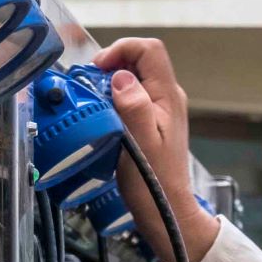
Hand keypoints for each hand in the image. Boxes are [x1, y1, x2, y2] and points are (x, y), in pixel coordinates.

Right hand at [93, 37, 222, 261]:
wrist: (166, 211)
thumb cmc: (152, 182)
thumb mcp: (140, 143)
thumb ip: (133, 106)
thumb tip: (121, 77)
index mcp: (168, 96)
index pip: (149, 49)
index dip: (122, 49)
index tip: (98, 69)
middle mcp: (169, 97)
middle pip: (142, 60)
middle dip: (114, 64)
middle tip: (92, 85)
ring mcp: (163, 110)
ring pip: (137, 78)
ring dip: (113, 81)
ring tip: (95, 99)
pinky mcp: (154, 122)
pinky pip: (135, 97)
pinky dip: (117, 97)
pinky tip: (105, 115)